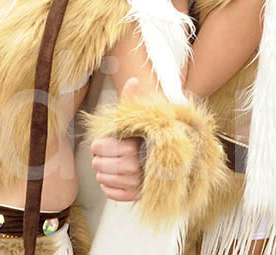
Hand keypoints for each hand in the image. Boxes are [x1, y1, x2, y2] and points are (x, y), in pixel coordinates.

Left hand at [91, 77, 144, 200]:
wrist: (176, 158)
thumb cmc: (154, 136)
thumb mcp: (144, 117)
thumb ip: (133, 100)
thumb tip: (133, 79)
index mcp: (131, 146)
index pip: (100, 147)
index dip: (99, 144)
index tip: (105, 142)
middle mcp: (133, 166)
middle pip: (99, 164)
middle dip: (100, 158)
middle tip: (106, 154)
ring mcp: (135, 183)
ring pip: (103, 179)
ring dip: (103, 172)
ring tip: (112, 164)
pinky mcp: (136, 196)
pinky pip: (111, 194)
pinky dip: (109, 186)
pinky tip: (117, 177)